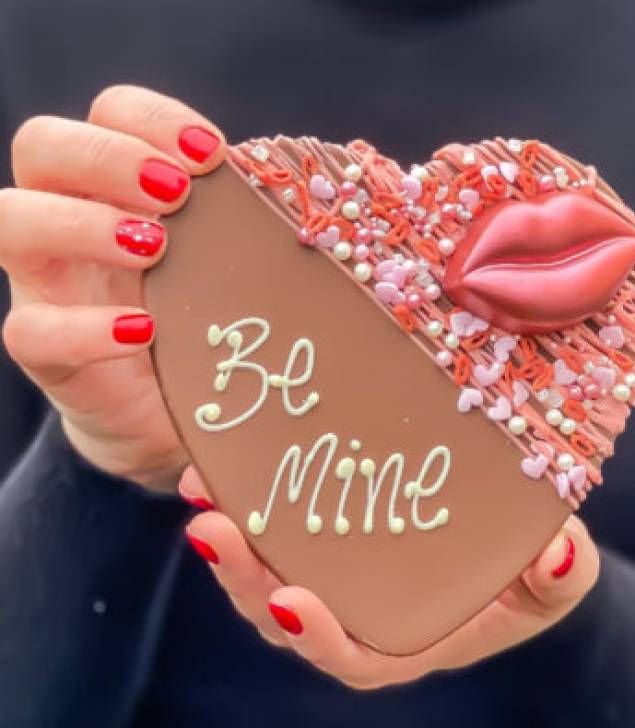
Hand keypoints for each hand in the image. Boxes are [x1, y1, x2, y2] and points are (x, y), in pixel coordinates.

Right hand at [0, 86, 225, 489]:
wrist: (170, 414)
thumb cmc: (201, 324)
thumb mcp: (222, 265)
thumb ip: (242, 225)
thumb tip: (312, 186)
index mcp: (115, 189)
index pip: (109, 114)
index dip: (152, 118)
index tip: (211, 154)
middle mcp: (68, 224)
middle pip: (41, 145)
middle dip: (109, 155)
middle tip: (175, 193)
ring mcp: (47, 286)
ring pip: (10, 221)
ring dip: (82, 223)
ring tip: (153, 248)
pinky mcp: (47, 355)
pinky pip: (30, 330)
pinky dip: (86, 329)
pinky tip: (143, 331)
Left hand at [180, 466, 599, 689]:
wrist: (505, 543)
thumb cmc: (528, 575)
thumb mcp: (555, 578)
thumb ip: (559, 575)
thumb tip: (558, 550)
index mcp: (405, 640)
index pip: (353, 656)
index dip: (318, 638)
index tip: (290, 601)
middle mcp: (357, 613)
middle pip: (286, 614)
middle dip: (243, 577)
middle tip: (213, 528)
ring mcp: (333, 572)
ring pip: (264, 570)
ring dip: (229, 535)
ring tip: (203, 486)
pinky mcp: (320, 532)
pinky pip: (272, 526)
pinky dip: (243, 499)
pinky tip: (220, 458)